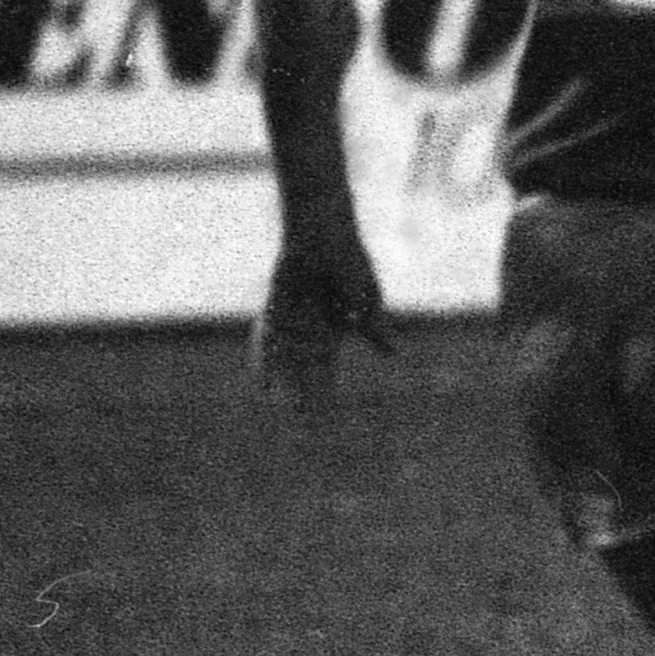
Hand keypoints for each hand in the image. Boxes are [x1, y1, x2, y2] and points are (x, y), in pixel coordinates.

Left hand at [248, 225, 394, 408]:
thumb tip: (392, 354)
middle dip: (305, 394)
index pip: (327, 369)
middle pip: (305, 370)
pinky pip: (270, 338)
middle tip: (302, 421)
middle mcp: (308, 330)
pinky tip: (262, 376)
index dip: (326, 391)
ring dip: (285, 381)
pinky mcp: (277, 308)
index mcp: (332, 332)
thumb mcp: (368, 299)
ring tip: (280, 405)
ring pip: (286, 359)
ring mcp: (292, 320)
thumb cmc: (349, 263)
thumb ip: (374, 329)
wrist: (325, 235)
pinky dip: (267, 357)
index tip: (328, 414)